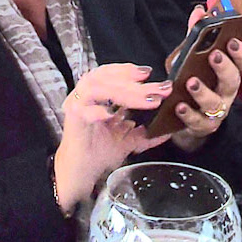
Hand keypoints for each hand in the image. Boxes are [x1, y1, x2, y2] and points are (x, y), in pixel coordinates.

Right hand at [53, 62, 173, 209]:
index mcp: (97, 95)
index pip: (111, 74)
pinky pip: (85, 110)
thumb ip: (146, 133)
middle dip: (135, 83)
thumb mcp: (129, 140)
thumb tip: (168, 130)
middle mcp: (86, 96)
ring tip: (146, 99)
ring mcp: (78, 105)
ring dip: (123, 91)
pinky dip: (99, 111)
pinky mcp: (73, 119)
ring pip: (97, 88)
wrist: (81, 170)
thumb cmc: (99, 152)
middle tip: (158, 89)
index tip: (149, 73)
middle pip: (108, 78)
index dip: (128, 71)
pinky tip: (112, 115)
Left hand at [158, 42, 241, 153]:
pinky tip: (180, 106)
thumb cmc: (192, 80)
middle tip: (213, 56)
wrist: (183, 116)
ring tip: (191, 82)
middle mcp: (226, 92)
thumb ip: (195, 36)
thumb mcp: (191, 57)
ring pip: (215, 103)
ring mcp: (216, 111)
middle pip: (233, 80)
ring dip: (204, 92)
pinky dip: (188, 114)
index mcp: (227, 72)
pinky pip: (198, 121)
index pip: (241, 61)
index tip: (231, 40)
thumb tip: (199, 11)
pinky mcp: (202, 126)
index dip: (239, 51)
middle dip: (224, 67)